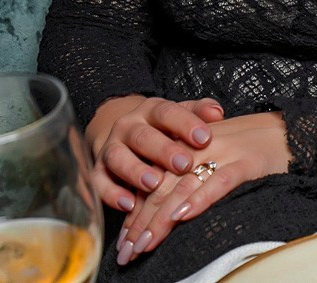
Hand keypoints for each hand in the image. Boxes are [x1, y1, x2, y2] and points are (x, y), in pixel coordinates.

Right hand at [84, 95, 224, 211]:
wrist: (124, 136)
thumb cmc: (163, 130)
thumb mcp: (181, 116)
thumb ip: (199, 113)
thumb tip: (218, 112)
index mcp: (151, 111)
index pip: (167, 112)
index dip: (186, 124)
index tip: (205, 138)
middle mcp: (128, 126)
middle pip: (142, 136)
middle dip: (163, 150)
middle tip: (184, 164)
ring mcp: (111, 148)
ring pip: (118, 157)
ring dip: (135, 171)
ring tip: (154, 184)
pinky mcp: (98, 171)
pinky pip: (99, 182)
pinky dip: (111, 194)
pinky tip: (129, 205)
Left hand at [114, 112, 290, 266]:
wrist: (289, 129)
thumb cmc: (251, 147)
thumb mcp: (213, 157)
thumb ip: (189, 177)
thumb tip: (163, 215)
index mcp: (187, 146)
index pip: (153, 181)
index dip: (135, 212)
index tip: (123, 241)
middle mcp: (198, 148)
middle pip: (161, 187)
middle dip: (141, 223)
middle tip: (127, 251)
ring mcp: (222, 154)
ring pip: (183, 188)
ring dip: (160, 219)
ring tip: (144, 243)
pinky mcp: (245, 162)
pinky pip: (218, 181)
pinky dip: (199, 199)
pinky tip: (183, 216)